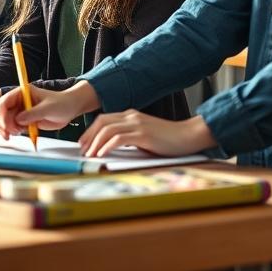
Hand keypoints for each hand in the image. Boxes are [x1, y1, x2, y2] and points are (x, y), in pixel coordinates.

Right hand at [0, 80, 99, 138]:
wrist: (70, 109)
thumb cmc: (61, 103)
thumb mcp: (48, 108)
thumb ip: (33, 114)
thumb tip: (19, 120)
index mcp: (21, 93)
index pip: (4, 102)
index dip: (2, 114)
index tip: (6, 125)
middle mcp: (19, 102)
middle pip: (2, 113)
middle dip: (3, 124)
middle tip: (11, 132)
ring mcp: (21, 112)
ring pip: (6, 122)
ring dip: (7, 130)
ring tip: (16, 134)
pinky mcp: (25, 121)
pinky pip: (13, 127)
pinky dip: (12, 132)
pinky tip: (18, 134)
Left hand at [79, 111, 216, 157]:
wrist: (189, 136)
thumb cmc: (168, 140)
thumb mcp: (144, 137)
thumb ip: (129, 138)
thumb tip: (112, 149)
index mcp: (131, 116)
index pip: (103, 120)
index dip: (91, 131)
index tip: (84, 143)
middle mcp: (132, 116)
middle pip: (102, 122)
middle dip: (89, 136)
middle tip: (82, 150)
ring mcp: (137, 124)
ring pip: (108, 129)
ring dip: (95, 143)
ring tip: (89, 155)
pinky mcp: (143, 134)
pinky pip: (119, 138)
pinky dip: (108, 146)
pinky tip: (102, 154)